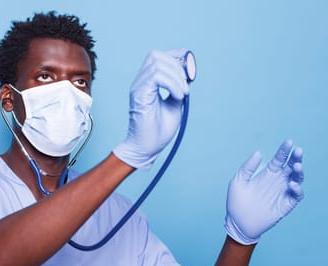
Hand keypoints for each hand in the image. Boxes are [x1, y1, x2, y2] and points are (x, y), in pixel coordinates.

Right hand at [113, 49, 189, 169]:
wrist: (146, 148)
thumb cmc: (158, 130)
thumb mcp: (175, 105)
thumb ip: (178, 88)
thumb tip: (187, 76)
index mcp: (147, 83)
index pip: (157, 56)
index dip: (174, 56)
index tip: (189, 69)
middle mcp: (140, 82)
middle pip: (155, 55)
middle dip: (176, 66)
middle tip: (186, 85)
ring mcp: (138, 87)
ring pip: (157, 64)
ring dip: (176, 77)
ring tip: (182, 94)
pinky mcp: (139, 95)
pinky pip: (156, 76)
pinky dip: (172, 84)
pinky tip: (178, 96)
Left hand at [225, 140, 304, 244]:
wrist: (238, 223)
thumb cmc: (236, 202)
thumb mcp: (238, 181)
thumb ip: (248, 167)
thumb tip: (258, 152)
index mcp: (267, 173)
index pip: (279, 159)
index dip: (284, 150)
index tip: (288, 142)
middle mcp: (277, 181)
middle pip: (291, 166)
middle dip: (296, 157)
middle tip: (298, 150)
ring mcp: (283, 192)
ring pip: (297, 179)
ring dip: (299, 172)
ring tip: (297, 165)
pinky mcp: (286, 204)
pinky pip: (296, 195)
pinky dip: (297, 189)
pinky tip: (292, 184)